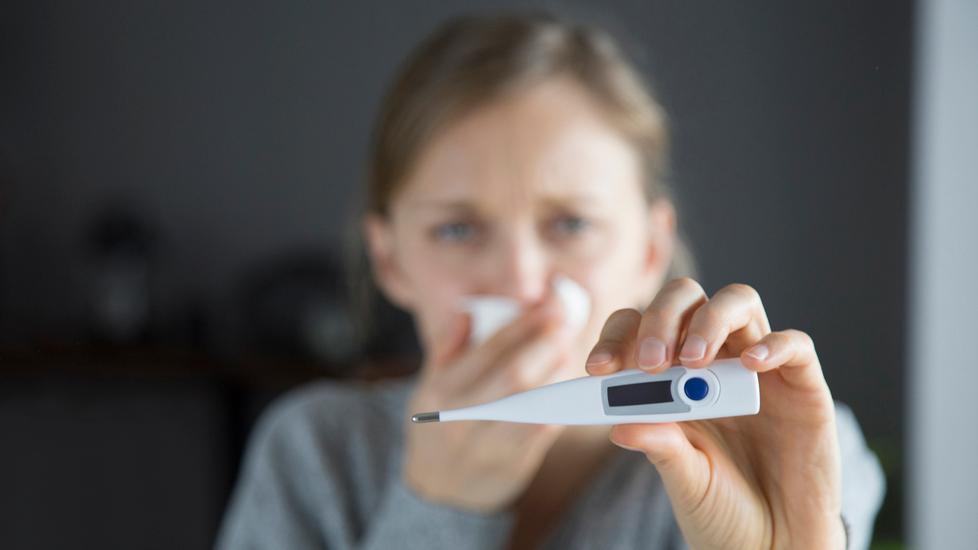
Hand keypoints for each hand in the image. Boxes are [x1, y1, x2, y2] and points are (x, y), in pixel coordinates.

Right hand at [404, 291, 573, 512]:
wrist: (437, 491)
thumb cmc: (439, 427)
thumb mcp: (431, 387)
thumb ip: (448, 349)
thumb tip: (466, 311)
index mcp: (441, 390)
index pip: (488, 349)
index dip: (522, 324)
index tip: (548, 304)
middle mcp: (461, 418)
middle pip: (514, 375)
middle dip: (545, 344)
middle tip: (567, 322)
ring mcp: (486, 445)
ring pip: (531, 404)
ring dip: (557, 374)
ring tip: (571, 350)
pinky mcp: (510, 465)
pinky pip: (541, 432)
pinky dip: (558, 406)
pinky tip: (569, 388)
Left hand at [585, 278, 844, 549]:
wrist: (775, 545)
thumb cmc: (723, 510)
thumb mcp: (684, 478)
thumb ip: (659, 445)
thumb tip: (618, 425)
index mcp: (673, 378)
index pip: (641, 330)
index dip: (617, 338)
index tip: (598, 368)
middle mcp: (715, 362)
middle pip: (687, 300)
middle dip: (661, 319)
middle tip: (649, 362)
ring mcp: (759, 369)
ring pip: (738, 302)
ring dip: (709, 321)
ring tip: (692, 360)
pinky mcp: (804, 386)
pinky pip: (796, 345)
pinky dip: (774, 345)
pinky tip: (751, 366)